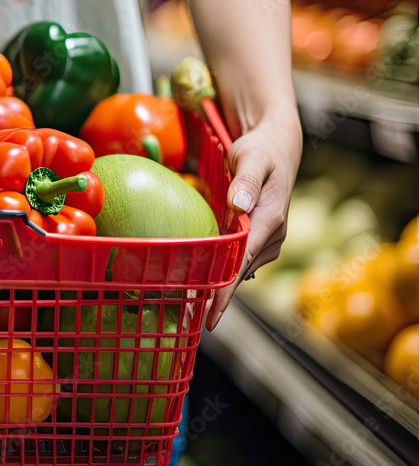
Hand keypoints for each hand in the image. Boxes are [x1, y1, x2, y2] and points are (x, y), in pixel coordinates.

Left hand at [205, 110, 301, 330]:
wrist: (277, 146)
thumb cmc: (261, 150)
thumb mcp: (253, 157)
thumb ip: (246, 180)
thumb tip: (237, 205)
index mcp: (269, 220)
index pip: (242, 262)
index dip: (226, 290)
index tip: (211, 314)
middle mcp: (272, 235)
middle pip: (240, 272)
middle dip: (217, 297)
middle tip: (189, 319)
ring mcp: (267, 238)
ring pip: (240, 268)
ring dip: (219, 286)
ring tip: (191, 306)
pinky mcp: (259, 237)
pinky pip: (239, 259)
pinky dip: (223, 271)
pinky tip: (204, 281)